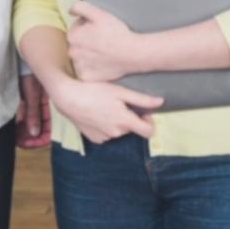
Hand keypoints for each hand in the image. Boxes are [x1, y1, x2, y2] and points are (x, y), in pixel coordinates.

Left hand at [15, 73, 51, 149]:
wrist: (22, 59)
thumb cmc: (31, 73)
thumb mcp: (33, 94)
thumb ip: (33, 113)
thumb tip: (34, 133)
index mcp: (49, 106)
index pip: (48, 128)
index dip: (41, 139)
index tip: (30, 143)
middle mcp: (41, 107)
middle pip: (38, 129)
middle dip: (30, 137)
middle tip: (20, 142)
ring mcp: (32, 104)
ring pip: (29, 124)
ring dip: (23, 132)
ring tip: (15, 137)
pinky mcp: (23, 101)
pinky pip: (22, 116)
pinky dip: (18, 123)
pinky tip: (13, 127)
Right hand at [48, 77, 163, 144]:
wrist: (68, 98)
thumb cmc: (95, 90)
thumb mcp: (120, 91)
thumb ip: (142, 99)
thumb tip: (161, 102)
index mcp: (124, 122)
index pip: (148, 132)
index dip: (149, 122)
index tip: (142, 112)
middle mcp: (116, 133)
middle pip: (131, 128)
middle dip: (130, 117)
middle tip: (120, 102)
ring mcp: (104, 138)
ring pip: (119, 130)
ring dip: (117, 121)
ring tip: (106, 106)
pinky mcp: (94, 138)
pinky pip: (107, 133)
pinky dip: (106, 125)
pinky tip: (97, 113)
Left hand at [67, 1, 140, 82]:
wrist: (132, 53)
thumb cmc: (116, 32)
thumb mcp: (99, 13)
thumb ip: (80, 7)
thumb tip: (70, 11)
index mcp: (72, 36)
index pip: (76, 28)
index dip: (88, 26)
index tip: (100, 29)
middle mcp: (72, 52)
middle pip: (77, 43)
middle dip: (87, 40)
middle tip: (103, 40)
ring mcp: (78, 66)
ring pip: (81, 57)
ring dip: (88, 54)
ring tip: (104, 51)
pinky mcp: (86, 77)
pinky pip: (85, 70)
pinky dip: (91, 67)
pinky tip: (103, 62)